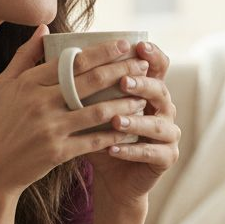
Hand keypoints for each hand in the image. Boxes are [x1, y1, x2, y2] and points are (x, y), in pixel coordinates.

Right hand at [0, 26, 151, 199]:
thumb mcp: (3, 85)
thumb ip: (25, 55)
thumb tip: (44, 28)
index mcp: (28, 83)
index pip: (72, 61)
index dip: (102, 51)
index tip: (123, 44)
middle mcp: (40, 102)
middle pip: (90, 81)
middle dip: (122, 70)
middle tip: (143, 65)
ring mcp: (50, 128)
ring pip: (98, 111)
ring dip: (124, 103)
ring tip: (143, 96)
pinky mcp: (58, 152)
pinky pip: (93, 140)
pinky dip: (114, 134)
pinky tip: (130, 128)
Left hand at [87, 40, 179, 208]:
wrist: (112, 178)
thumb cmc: (98, 136)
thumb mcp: (89, 107)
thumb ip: (81, 82)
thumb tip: (55, 52)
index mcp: (149, 91)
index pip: (157, 66)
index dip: (152, 55)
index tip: (138, 45)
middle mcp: (164, 109)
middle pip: (160, 90)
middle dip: (143, 85)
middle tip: (123, 82)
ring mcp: (168, 134)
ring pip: (158, 124)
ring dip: (136, 121)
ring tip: (115, 120)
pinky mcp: (167, 158)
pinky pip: (152, 153)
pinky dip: (131, 151)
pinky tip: (112, 149)